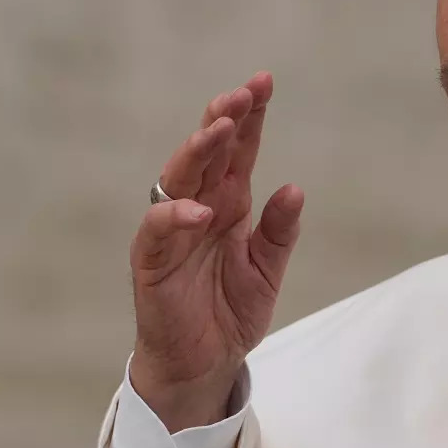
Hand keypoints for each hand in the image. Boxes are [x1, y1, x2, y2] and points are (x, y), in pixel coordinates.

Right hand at [128, 71, 302, 431]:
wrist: (204, 364)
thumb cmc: (229, 311)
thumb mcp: (267, 269)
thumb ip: (280, 231)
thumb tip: (294, 187)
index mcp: (228, 203)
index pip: (238, 151)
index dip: (250, 117)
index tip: (264, 83)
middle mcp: (199, 208)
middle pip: (207, 153)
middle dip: (223, 119)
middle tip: (243, 93)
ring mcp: (173, 232)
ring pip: (179, 179)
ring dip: (198, 151)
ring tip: (221, 129)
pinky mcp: (152, 262)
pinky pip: (158, 230)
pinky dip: (176, 216)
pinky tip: (200, 209)